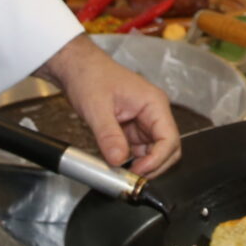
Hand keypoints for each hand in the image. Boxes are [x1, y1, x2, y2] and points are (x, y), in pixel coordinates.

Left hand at [46, 34, 180, 176]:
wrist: (77, 67)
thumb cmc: (90, 76)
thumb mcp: (96, 107)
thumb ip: (108, 135)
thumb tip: (118, 160)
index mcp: (154, 103)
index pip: (169, 139)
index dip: (157, 160)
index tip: (137, 172)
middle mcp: (154, 113)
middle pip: (167, 149)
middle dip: (153, 166)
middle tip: (131, 177)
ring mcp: (144, 122)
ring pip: (154, 152)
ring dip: (142, 165)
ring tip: (121, 172)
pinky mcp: (132, 128)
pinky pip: (139, 150)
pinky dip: (131, 161)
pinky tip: (117, 164)